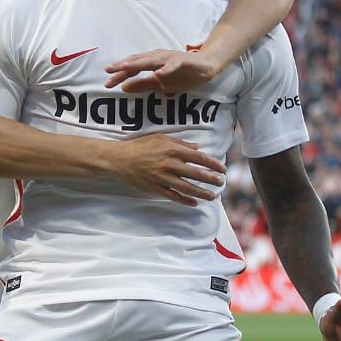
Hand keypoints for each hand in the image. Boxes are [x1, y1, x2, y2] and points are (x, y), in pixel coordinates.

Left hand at [105, 48, 223, 93]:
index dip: (119, 75)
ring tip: (125, 67)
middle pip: (137, 62)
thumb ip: (143, 84)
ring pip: (151, 60)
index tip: (107, 84)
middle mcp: (157, 57)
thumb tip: (124, 87)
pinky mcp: (182, 61)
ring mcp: (169, 58)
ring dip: (138, 63)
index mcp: (151, 62)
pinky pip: (173, 65)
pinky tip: (158, 73)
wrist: (205, 67)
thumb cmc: (182, 73)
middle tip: (109, 72)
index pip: (132, 68)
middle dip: (123, 67)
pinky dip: (165, 69)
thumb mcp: (160, 84)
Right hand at [109, 134, 226, 205]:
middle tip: (221, 182)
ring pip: (187, 187)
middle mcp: (170, 164)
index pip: (199, 158)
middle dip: (211, 179)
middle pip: (196, 173)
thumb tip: (196, 147)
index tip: (222, 168)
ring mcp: (163, 178)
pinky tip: (194, 202)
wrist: (119, 159)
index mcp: (172, 150)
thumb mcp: (160, 138)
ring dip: (202, 192)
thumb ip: (180, 143)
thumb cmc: (139, 146)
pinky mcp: (155, 188)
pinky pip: (173, 196)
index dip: (213, 164)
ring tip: (213, 196)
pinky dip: (185, 200)